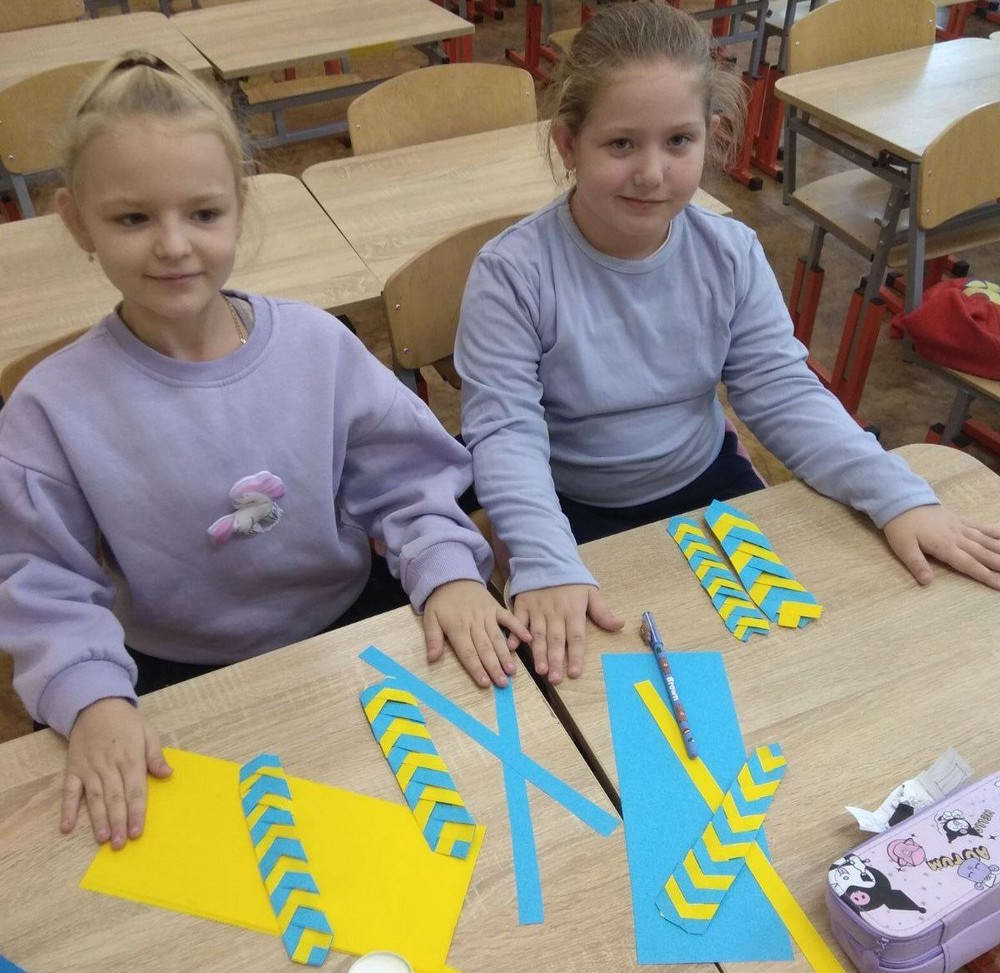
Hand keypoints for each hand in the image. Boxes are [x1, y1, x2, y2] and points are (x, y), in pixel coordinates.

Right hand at [61, 698, 171, 848]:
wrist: (95, 706)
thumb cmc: (126, 722)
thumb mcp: (148, 732)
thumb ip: (155, 756)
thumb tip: (168, 774)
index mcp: (131, 758)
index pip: (135, 790)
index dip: (137, 812)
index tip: (138, 832)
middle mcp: (109, 766)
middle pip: (115, 798)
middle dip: (119, 822)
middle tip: (121, 844)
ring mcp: (89, 769)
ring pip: (94, 798)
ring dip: (98, 820)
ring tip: (102, 839)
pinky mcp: (73, 769)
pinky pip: (69, 791)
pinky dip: (67, 808)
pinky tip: (66, 827)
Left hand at [423, 579, 531, 688]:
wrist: (452, 577)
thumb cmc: (441, 602)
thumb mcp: (430, 618)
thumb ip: (432, 638)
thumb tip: (432, 658)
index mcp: (457, 628)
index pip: (467, 652)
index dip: (476, 668)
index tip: (485, 683)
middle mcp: (474, 623)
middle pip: (485, 648)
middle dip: (494, 666)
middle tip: (503, 683)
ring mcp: (487, 615)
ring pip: (497, 637)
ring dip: (505, 654)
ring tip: (512, 670)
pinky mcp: (496, 608)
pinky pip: (508, 618)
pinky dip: (518, 628)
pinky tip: (527, 639)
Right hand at [513, 584, 623, 683]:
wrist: (547, 560)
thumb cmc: (571, 581)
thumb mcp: (591, 592)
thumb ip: (603, 612)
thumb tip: (620, 625)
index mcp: (573, 611)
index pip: (576, 637)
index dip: (575, 655)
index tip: (574, 673)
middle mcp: (555, 613)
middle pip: (556, 639)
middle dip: (555, 660)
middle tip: (555, 679)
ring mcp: (537, 609)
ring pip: (538, 634)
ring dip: (538, 652)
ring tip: (540, 670)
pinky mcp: (522, 605)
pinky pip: (518, 621)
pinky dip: (514, 633)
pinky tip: (512, 647)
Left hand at [883, 505, 999, 588]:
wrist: (901, 500)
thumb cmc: (900, 526)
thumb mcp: (903, 547)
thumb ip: (916, 564)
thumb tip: (927, 582)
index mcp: (945, 547)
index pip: (969, 564)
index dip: (985, 575)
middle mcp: (958, 538)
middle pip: (983, 554)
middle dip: (999, 564)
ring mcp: (961, 528)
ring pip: (986, 541)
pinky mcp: (960, 520)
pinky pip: (981, 527)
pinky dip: (995, 532)